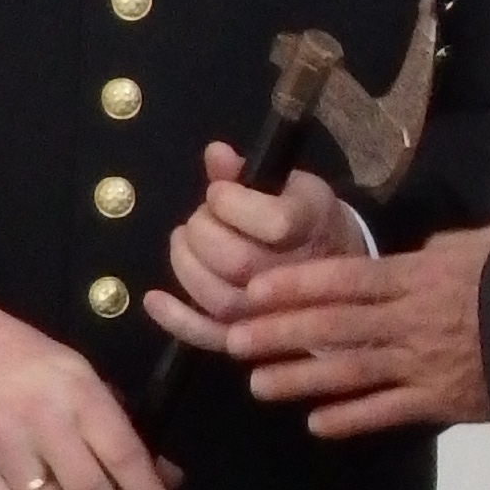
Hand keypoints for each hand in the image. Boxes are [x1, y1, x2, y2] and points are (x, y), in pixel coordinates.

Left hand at [149, 144, 362, 352]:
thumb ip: (247, 172)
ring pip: (222, 300)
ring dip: (186, 266)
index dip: (231, 202)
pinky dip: (177, 319)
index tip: (221, 192)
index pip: (273, 222)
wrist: (335, 265)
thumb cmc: (304, 217)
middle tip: (200, 219)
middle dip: (203, 233)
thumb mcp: (286, 184)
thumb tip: (215, 153)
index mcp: (313, 226)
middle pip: (238, 262)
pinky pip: (213, 336)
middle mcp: (300, 275)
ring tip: (183, 243)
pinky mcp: (254, 337)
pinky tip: (153, 299)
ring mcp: (277, 312)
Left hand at [159, 225, 489, 437]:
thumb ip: (439, 251)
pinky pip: (388, 411)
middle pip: (336, 327)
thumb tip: (417, 252)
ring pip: (352, 373)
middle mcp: (411, 322)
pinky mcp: (440, 399)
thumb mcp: (478, 249)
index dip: (296, 285)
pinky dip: (352, 418)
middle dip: (281, 333)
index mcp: (417, 279)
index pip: (346, 280)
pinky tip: (317, 424)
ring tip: (259, 384)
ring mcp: (423, 364)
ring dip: (302, 379)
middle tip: (234, 340)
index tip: (254, 290)